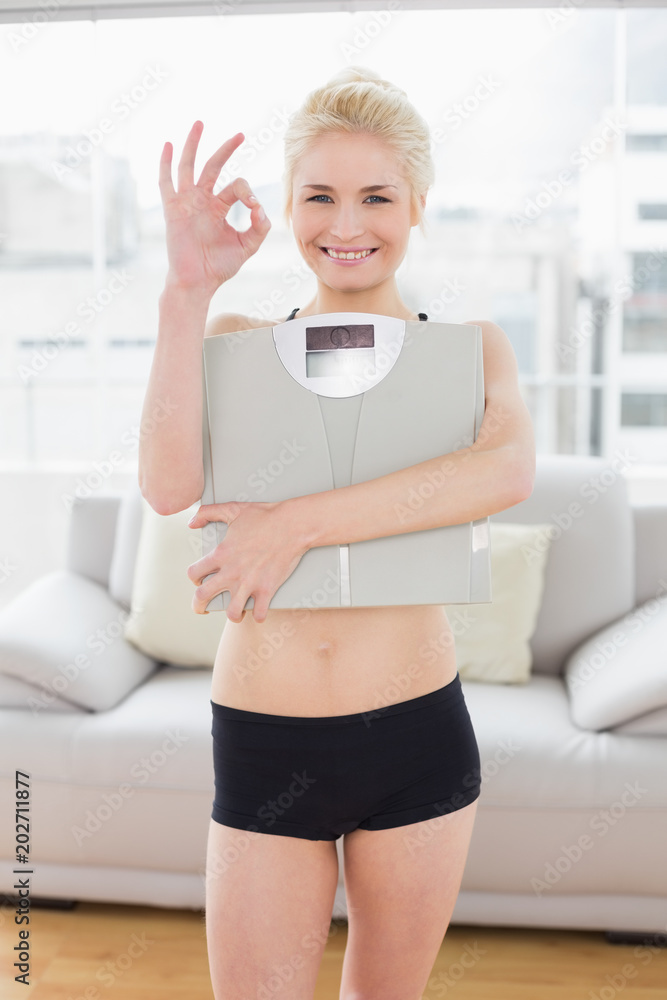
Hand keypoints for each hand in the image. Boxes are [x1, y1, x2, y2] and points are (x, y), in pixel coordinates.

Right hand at [159, 121, 270, 295]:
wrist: (198, 282)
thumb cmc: (219, 266)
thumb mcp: (247, 246)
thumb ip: (259, 228)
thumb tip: (261, 208)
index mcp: (219, 206)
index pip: (236, 186)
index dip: (247, 191)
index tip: (253, 206)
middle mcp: (202, 200)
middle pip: (213, 167)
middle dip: (226, 150)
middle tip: (240, 135)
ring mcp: (186, 202)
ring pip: (189, 166)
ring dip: (193, 144)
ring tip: (200, 123)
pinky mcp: (173, 209)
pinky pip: (165, 182)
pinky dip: (165, 163)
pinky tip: (168, 145)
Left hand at [186, 500, 308, 623]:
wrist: (292, 525)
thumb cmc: (265, 516)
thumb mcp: (232, 509)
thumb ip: (208, 513)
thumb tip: (191, 522)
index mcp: (221, 554)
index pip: (194, 573)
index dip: (194, 578)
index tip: (200, 580)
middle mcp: (231, 572)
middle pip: (202, 596)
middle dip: (199, 606)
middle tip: (203, 608)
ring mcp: (249, 583)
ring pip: (231, 612)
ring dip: (232, 615)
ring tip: (236, 613)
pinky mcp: (267, 589)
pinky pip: (258, 613)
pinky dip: (258, 616)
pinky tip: (259, 612)